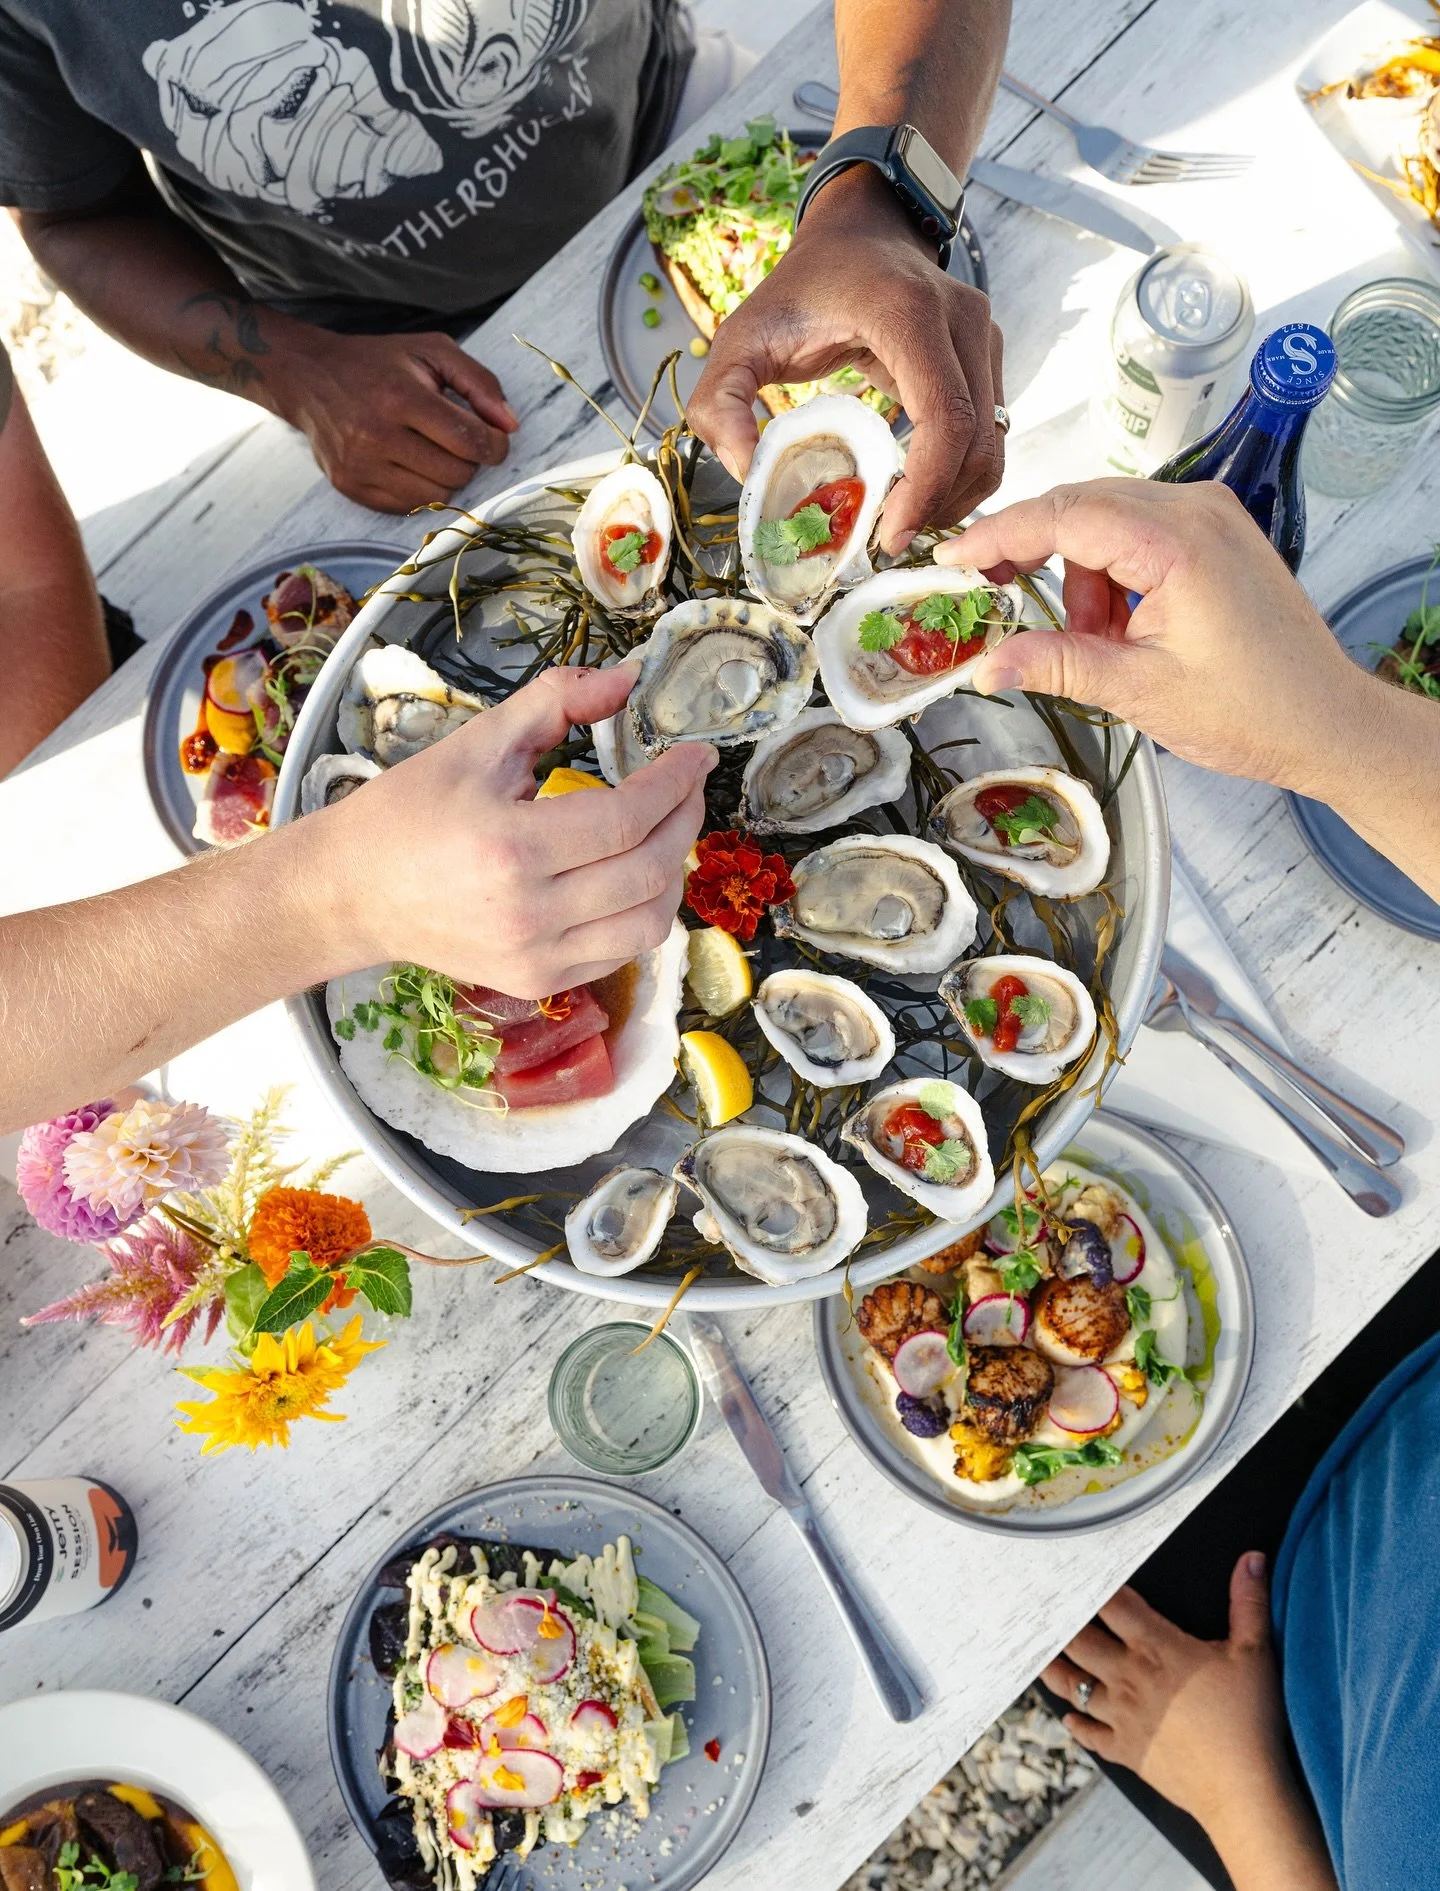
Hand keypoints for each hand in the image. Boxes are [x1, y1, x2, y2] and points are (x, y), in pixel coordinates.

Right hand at [274, 328, 518, 512]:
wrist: (308, 376)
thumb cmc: (378, 363)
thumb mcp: (431, 351)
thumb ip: (479, 382)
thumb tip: (510, 424)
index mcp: (400, 396)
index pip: (470, 440)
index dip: (495, 444)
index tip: (494, 438)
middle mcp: (377, 435)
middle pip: (458, 473)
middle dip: (468, 459)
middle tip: (456, 439)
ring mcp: (360, 466)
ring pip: (437, 496)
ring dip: (446, 477)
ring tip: (432, 450)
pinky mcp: (350, 486)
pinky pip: (409, 507)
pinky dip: (421, 490)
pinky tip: (410, 464)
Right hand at [323, 664, 714, 993]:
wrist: (353, 892)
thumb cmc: (409, 812)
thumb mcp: (477, 743)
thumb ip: (555, 702)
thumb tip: (628, 678)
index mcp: (511, 846)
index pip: (627, 817)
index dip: (676, 782)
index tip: (697, 755)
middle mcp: (529, 912)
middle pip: (648, 870)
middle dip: (685, 821)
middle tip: (690, 787)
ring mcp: (535, 955)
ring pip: (648, 923)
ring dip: (673, 873)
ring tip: (668, 832)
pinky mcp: (537, 980)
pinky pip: (621, 952)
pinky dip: (643, 912)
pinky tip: (635, 876)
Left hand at [687, 166, 1004, 552]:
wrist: (860, 229)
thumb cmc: (802, 286)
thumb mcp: (741, 338)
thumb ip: (721, 403)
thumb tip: (742, 470)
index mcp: (908, 314)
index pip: (945, 420)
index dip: (926, 489)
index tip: (889, 535)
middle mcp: (962, 320)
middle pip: (979, 441)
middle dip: (940, 505)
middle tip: (889, 540)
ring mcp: (984, 336)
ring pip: (995, 441)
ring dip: (957, 495)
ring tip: (904, 520)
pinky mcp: (989, 353)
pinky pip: (991, 428)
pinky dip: (962, 471)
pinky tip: (919, 490)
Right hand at [936, 479, 1385, 798]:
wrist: (1326, 721)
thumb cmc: (1252, 709)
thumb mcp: (1138, 690)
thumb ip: (1055, 665)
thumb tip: (985, 665)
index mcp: (1178, 541)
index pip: (1063, 515)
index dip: (998, 535)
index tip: (951, 559)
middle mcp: (1196, 509)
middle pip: (1079, 505)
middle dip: (1029, 550)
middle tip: (987, 594)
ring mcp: (1210, 515)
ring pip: (1105, 519)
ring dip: (1077, 574)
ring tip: (1093, 642)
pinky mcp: (1216, 533)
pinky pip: (1138, 532)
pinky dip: (1111, 574)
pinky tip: (1119, 628)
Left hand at [1042, 1559, 1336, 1890]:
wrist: (1242, 1791)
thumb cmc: (1249, 1721)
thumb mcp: (1254, 1654)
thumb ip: (1248, 1603)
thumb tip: (1252, 1559)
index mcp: (1156, 1648)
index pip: (1113, 1606)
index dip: (1094, 1588)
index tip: (1076, 1573)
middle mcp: (1129, 1678)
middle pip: (1080, 1642)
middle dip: (1062, 1625)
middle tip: (1042, 1611)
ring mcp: (1122, 1717)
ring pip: (1073, 1686)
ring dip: (1055, 1670)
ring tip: (1039, 1656)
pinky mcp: (1125, 1751)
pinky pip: (1091, 1735)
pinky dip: (1077, 1724)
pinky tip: (1069, 1718)